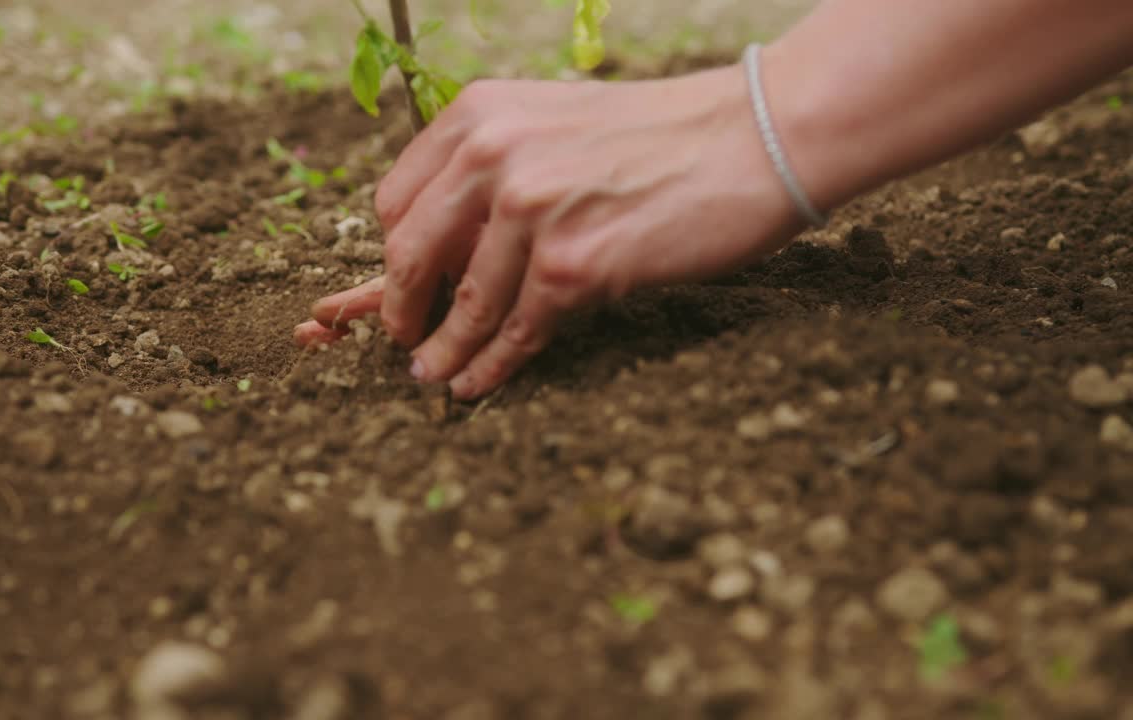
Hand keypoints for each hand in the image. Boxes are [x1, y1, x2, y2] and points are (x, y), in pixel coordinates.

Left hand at [295, 64, 803, 398]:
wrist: (753, 138)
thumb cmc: (662, 135)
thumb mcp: (554, 124)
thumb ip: (496, 169)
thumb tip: (447, 243)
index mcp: (478, 115)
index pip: (397, 200)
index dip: (394, 254)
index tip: (403, 285)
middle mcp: (492, 155)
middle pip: (410, 255)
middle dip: (402, 308)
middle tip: (405, 337)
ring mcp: (529, 211)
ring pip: (464, 305)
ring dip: (442, 352)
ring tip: (434, 375)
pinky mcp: (572, 265)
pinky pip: (514, 333)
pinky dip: (489, 367)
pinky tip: (474, 385)